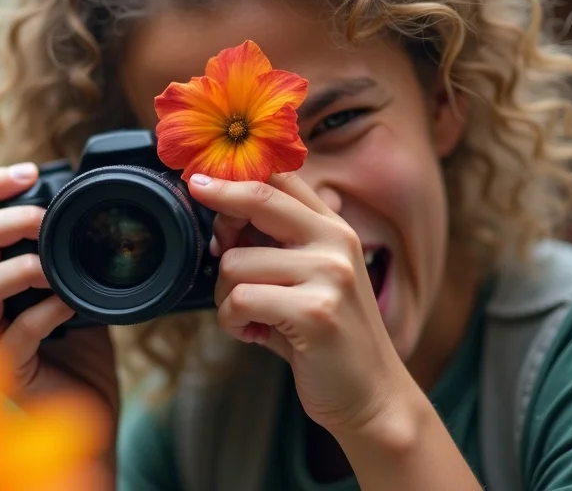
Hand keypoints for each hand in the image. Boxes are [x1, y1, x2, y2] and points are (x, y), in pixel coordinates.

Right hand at [0, 163, 119, 469]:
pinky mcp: (3, 369)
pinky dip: (44, 314)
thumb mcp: (70, 277)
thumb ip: (63, 243)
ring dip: (22, 267)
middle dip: (11, 217)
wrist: (89, 397)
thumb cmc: (78, 336)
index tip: (30, 170)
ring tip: (54, 268)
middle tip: (48, 220)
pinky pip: (14, 334)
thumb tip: (86, 195)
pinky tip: (68, 306)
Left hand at [187, 172, 418, 438]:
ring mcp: (329, 275)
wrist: (371, 396)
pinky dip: (232, 321)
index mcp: (334, 229)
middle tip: (204, 224)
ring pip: (235, 262)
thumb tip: (221, 218)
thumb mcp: (307, 281)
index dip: (235, 174)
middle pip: (260, 198)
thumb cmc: (324, 338)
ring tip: (246, 317)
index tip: (199, 178)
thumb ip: (274, 246)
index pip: (283, 179)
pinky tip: (252, 333)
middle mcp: (336, 242)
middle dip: (218, 204)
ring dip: (223, 297)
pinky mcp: (315, 312)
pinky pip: (239, 299)